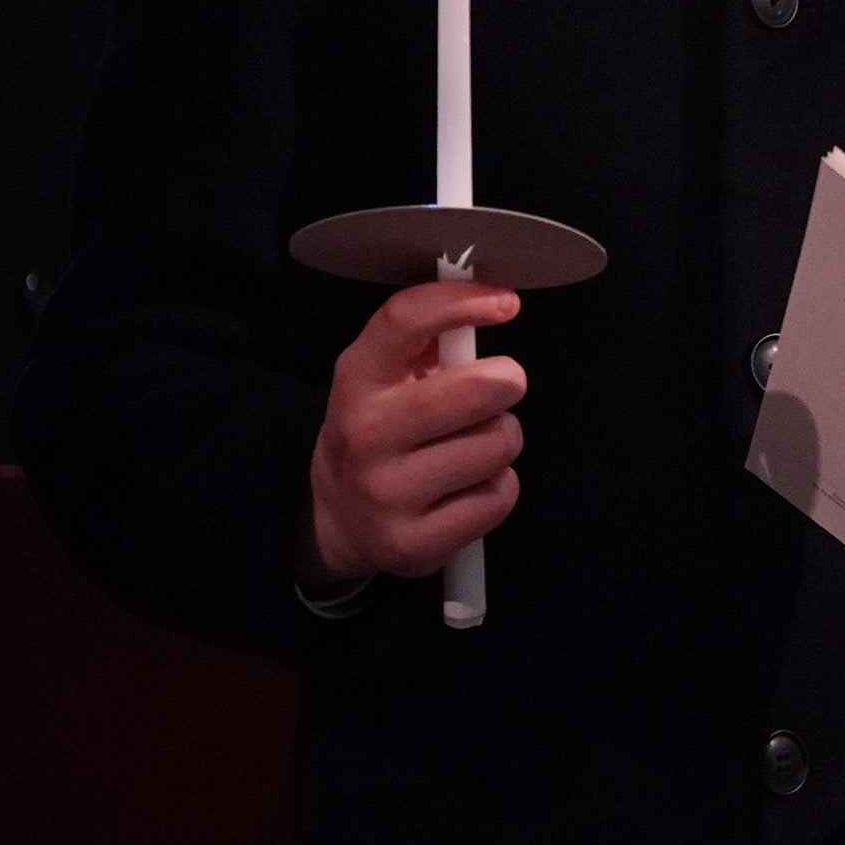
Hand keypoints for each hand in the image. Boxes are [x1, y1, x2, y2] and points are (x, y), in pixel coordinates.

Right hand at [307, 280, 524, 582]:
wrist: (337, 520)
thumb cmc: (382, 430)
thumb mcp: (386, 378)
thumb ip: (428, 339)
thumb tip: (494, 301)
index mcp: (357, 381)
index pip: (404, 321)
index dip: (461, 302)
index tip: (507, 303)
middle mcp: (364, 435)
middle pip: (479, 390)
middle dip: (506, 384)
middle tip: (499, 390)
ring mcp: (386, 494)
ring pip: (499, 444)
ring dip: (501, 440)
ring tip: (470, 447)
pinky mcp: (413, 543)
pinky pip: (499, 496)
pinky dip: (497, 489)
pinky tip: (465, 490)